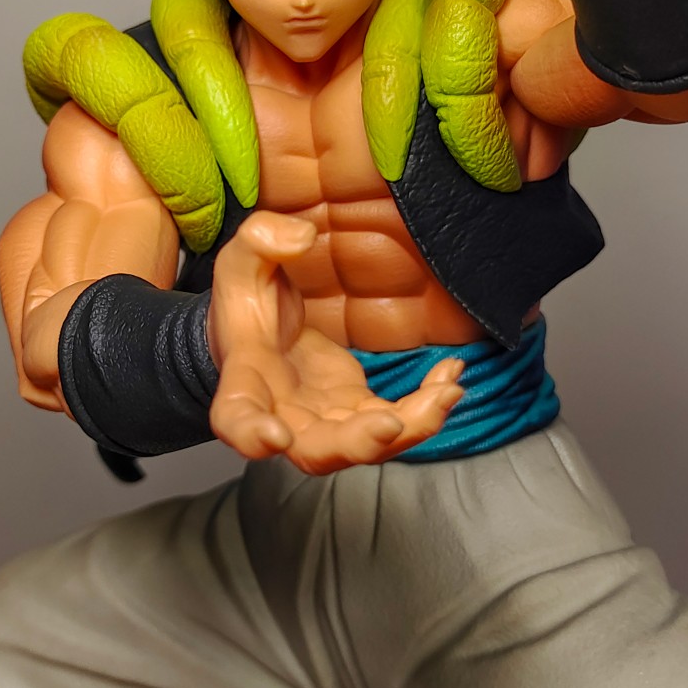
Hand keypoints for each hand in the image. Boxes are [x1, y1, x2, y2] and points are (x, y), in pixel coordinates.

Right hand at [207, 212, 463, 474]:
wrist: (260, 328)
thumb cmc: (248, 300)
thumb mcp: (242, 260)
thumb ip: (261, 240)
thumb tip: (302, 237)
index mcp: (247, 378)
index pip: (236, 416)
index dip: (251, 433)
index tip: (275, 436)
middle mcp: (285, 412)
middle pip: (316, 450)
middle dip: (356, 443)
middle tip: (391, 425)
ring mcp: (324, 417)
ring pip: (364, 445)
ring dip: (410, 428)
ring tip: (447, 393)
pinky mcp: (356, 408)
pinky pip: (396, 422)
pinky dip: (427, 406)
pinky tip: (451, 377)